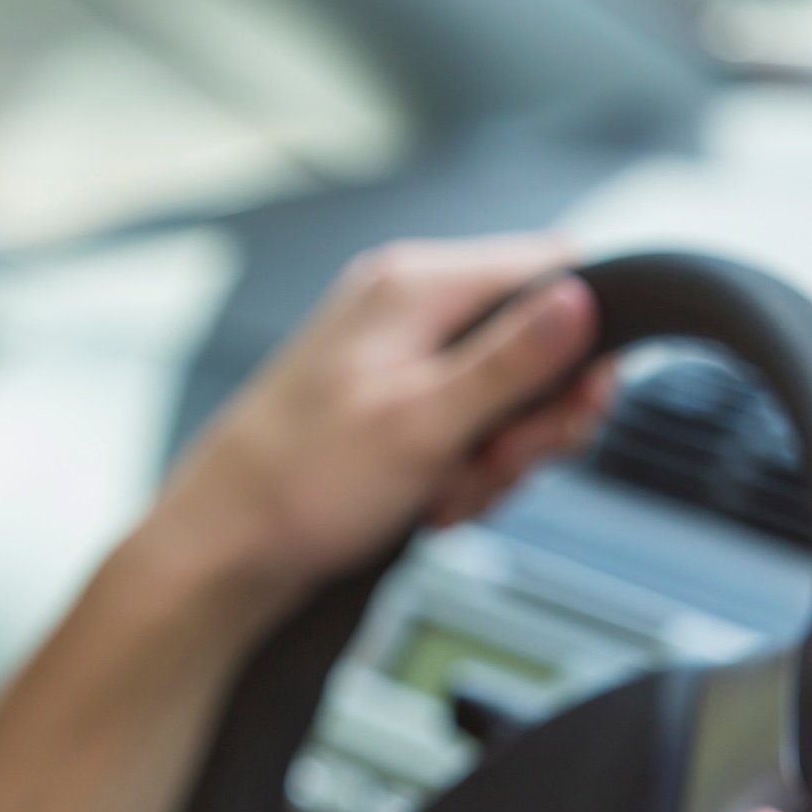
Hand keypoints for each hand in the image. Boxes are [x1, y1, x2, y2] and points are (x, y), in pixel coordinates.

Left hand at [147, 233, 613, 619]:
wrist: (226, 545)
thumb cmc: (300, 483)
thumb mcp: (422, 424)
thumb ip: (508, 362)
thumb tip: (583, 299)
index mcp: (417, 285)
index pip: (554, 266)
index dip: (585, 339)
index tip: (575, 404)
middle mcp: (412, 305)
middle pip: (540, 342)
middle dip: (534, 420)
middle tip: (497, 464)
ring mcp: (404, 354)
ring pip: (511, 397)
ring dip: (497, 460)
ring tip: (445, 492)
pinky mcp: (398, 401)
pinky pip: (471, 427)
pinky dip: (465, 473)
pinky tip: (430, 502)